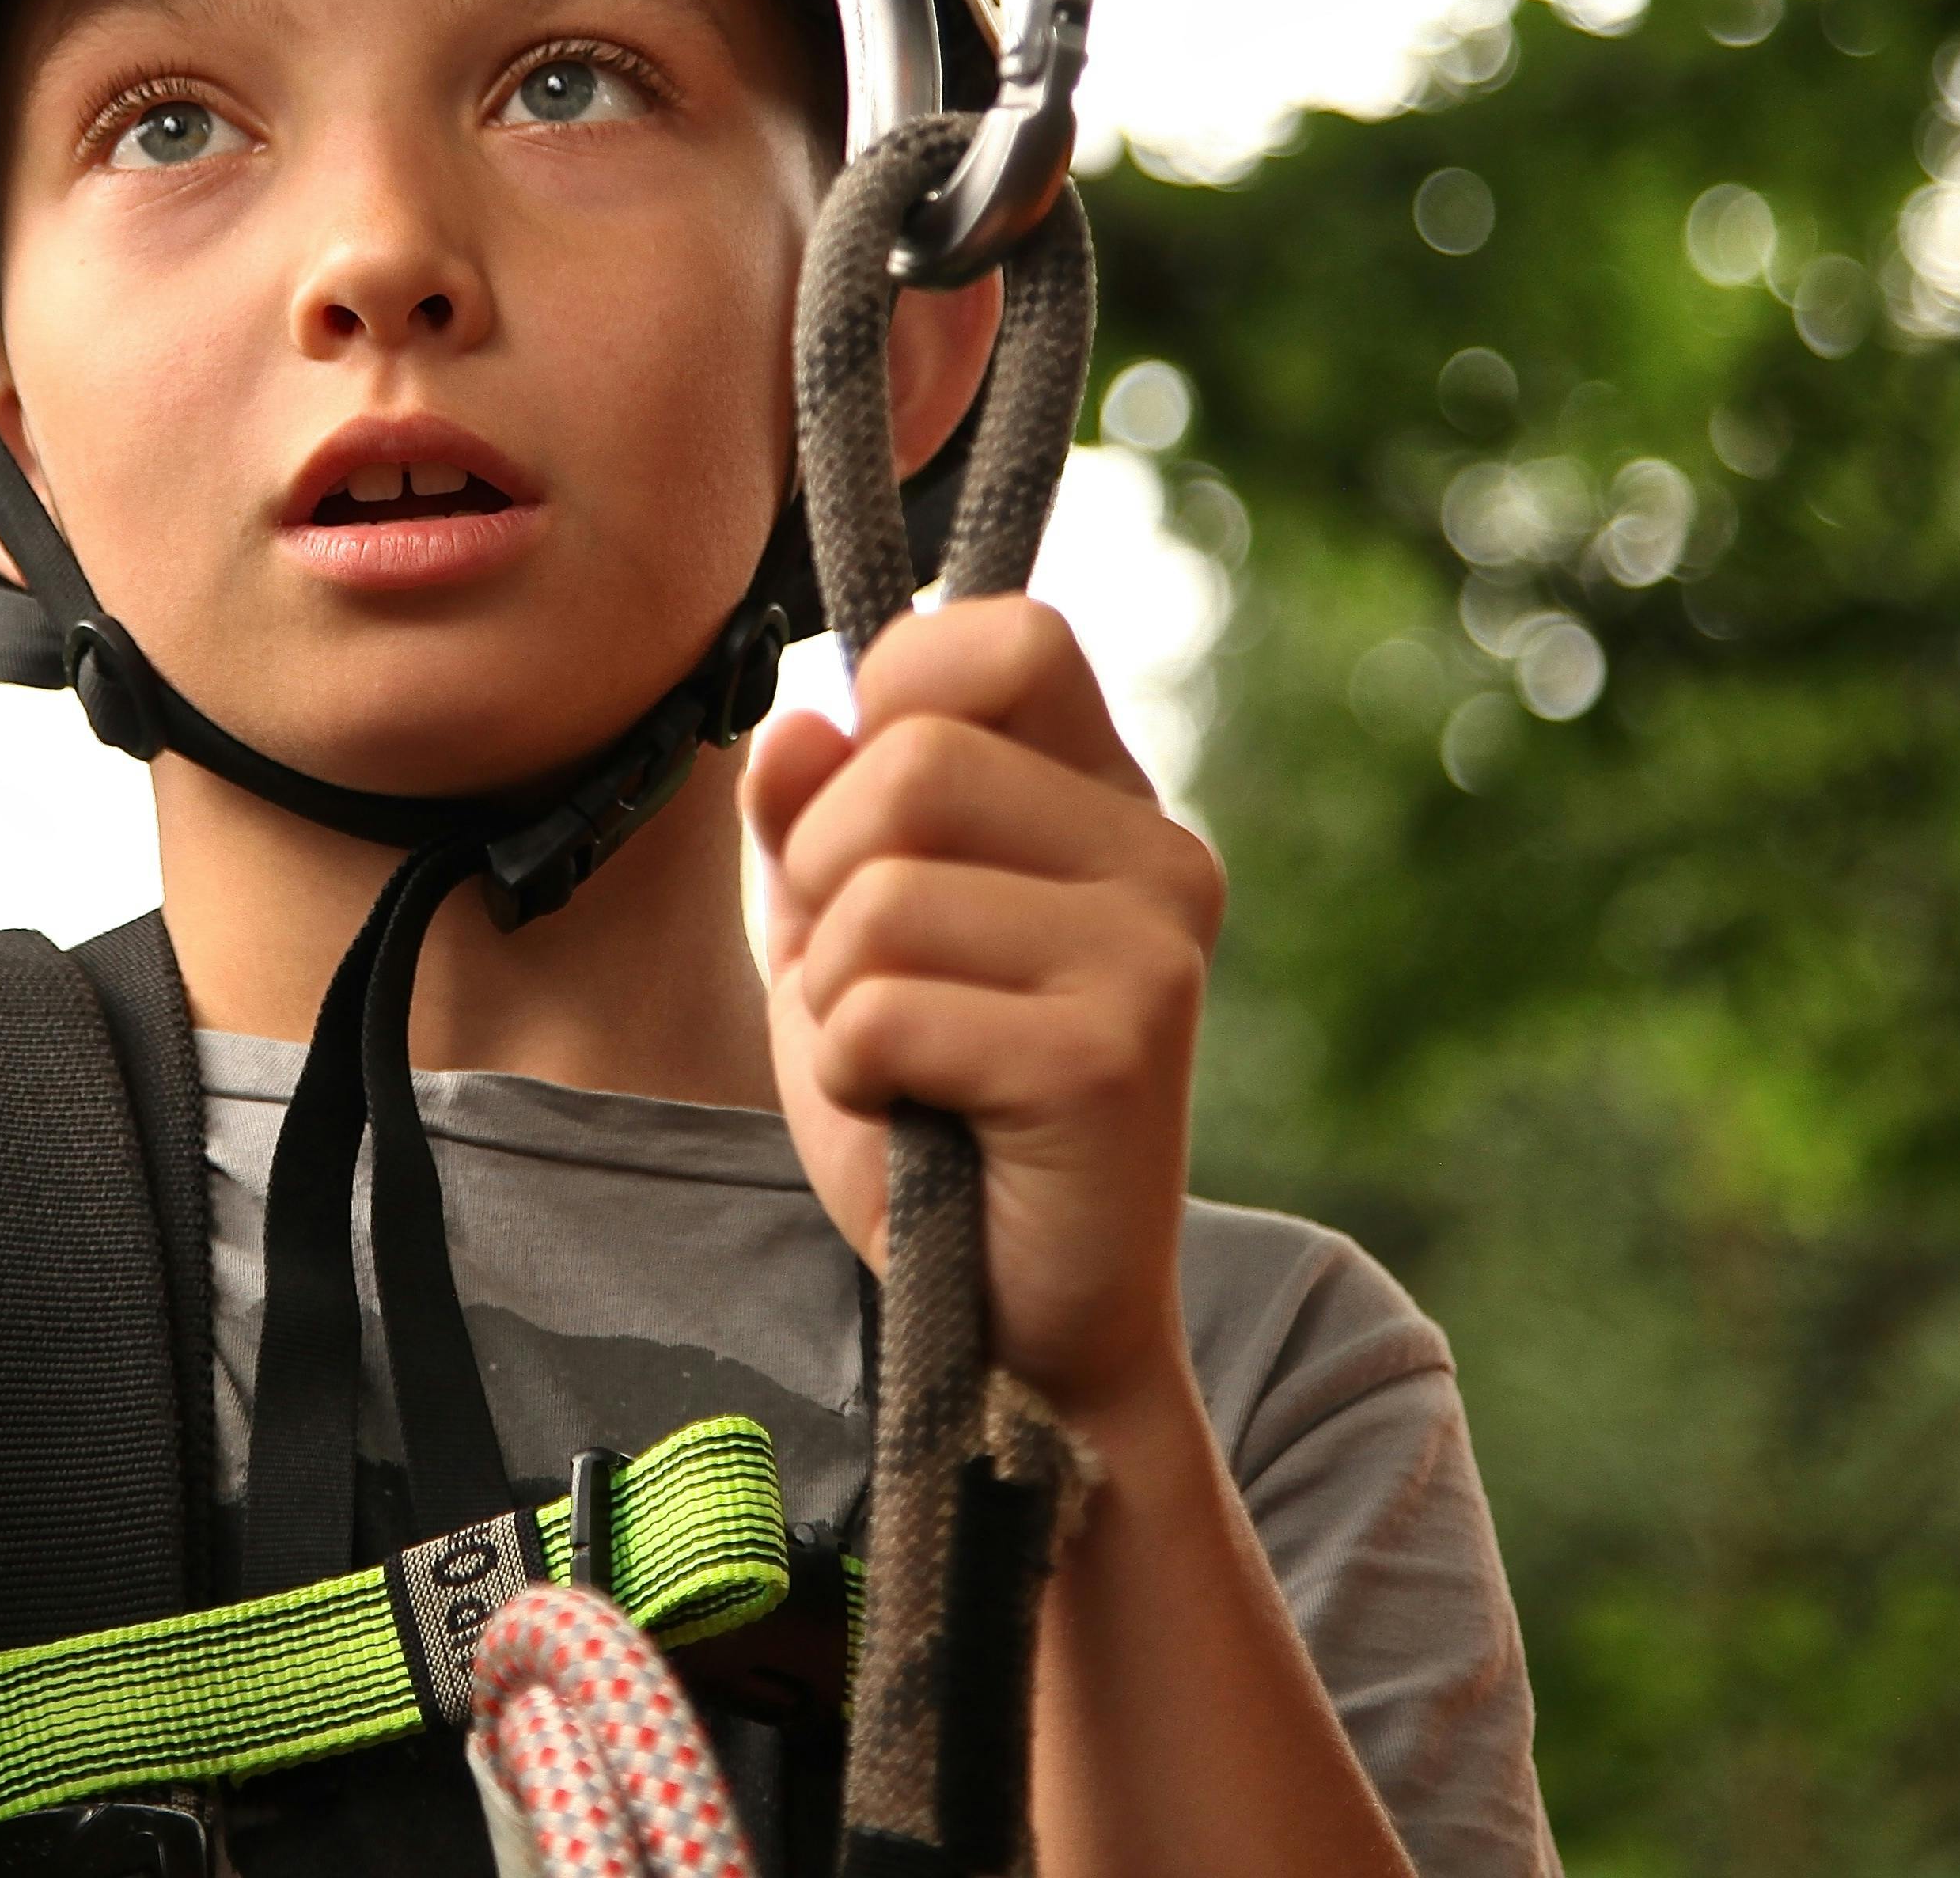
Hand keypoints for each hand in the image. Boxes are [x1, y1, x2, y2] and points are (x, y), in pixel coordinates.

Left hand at [744, 597, 1220, 1424]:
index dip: (898, 694)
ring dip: (835, 995)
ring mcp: (1149, 952)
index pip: (1009, 636)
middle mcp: (1158, 855)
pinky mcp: (1112, 1054)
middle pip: (913, 758)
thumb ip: (812, 819)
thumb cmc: (933, 1113)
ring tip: (902, 1064)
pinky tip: (920, 1120)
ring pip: (883, 891)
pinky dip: (853, 1074)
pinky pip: (883, 1010)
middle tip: (869, 984)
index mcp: (1106, 802)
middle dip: (826, 877)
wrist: (1021, 1324)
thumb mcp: (843, 938)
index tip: (866, 810)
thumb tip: (801, 721)